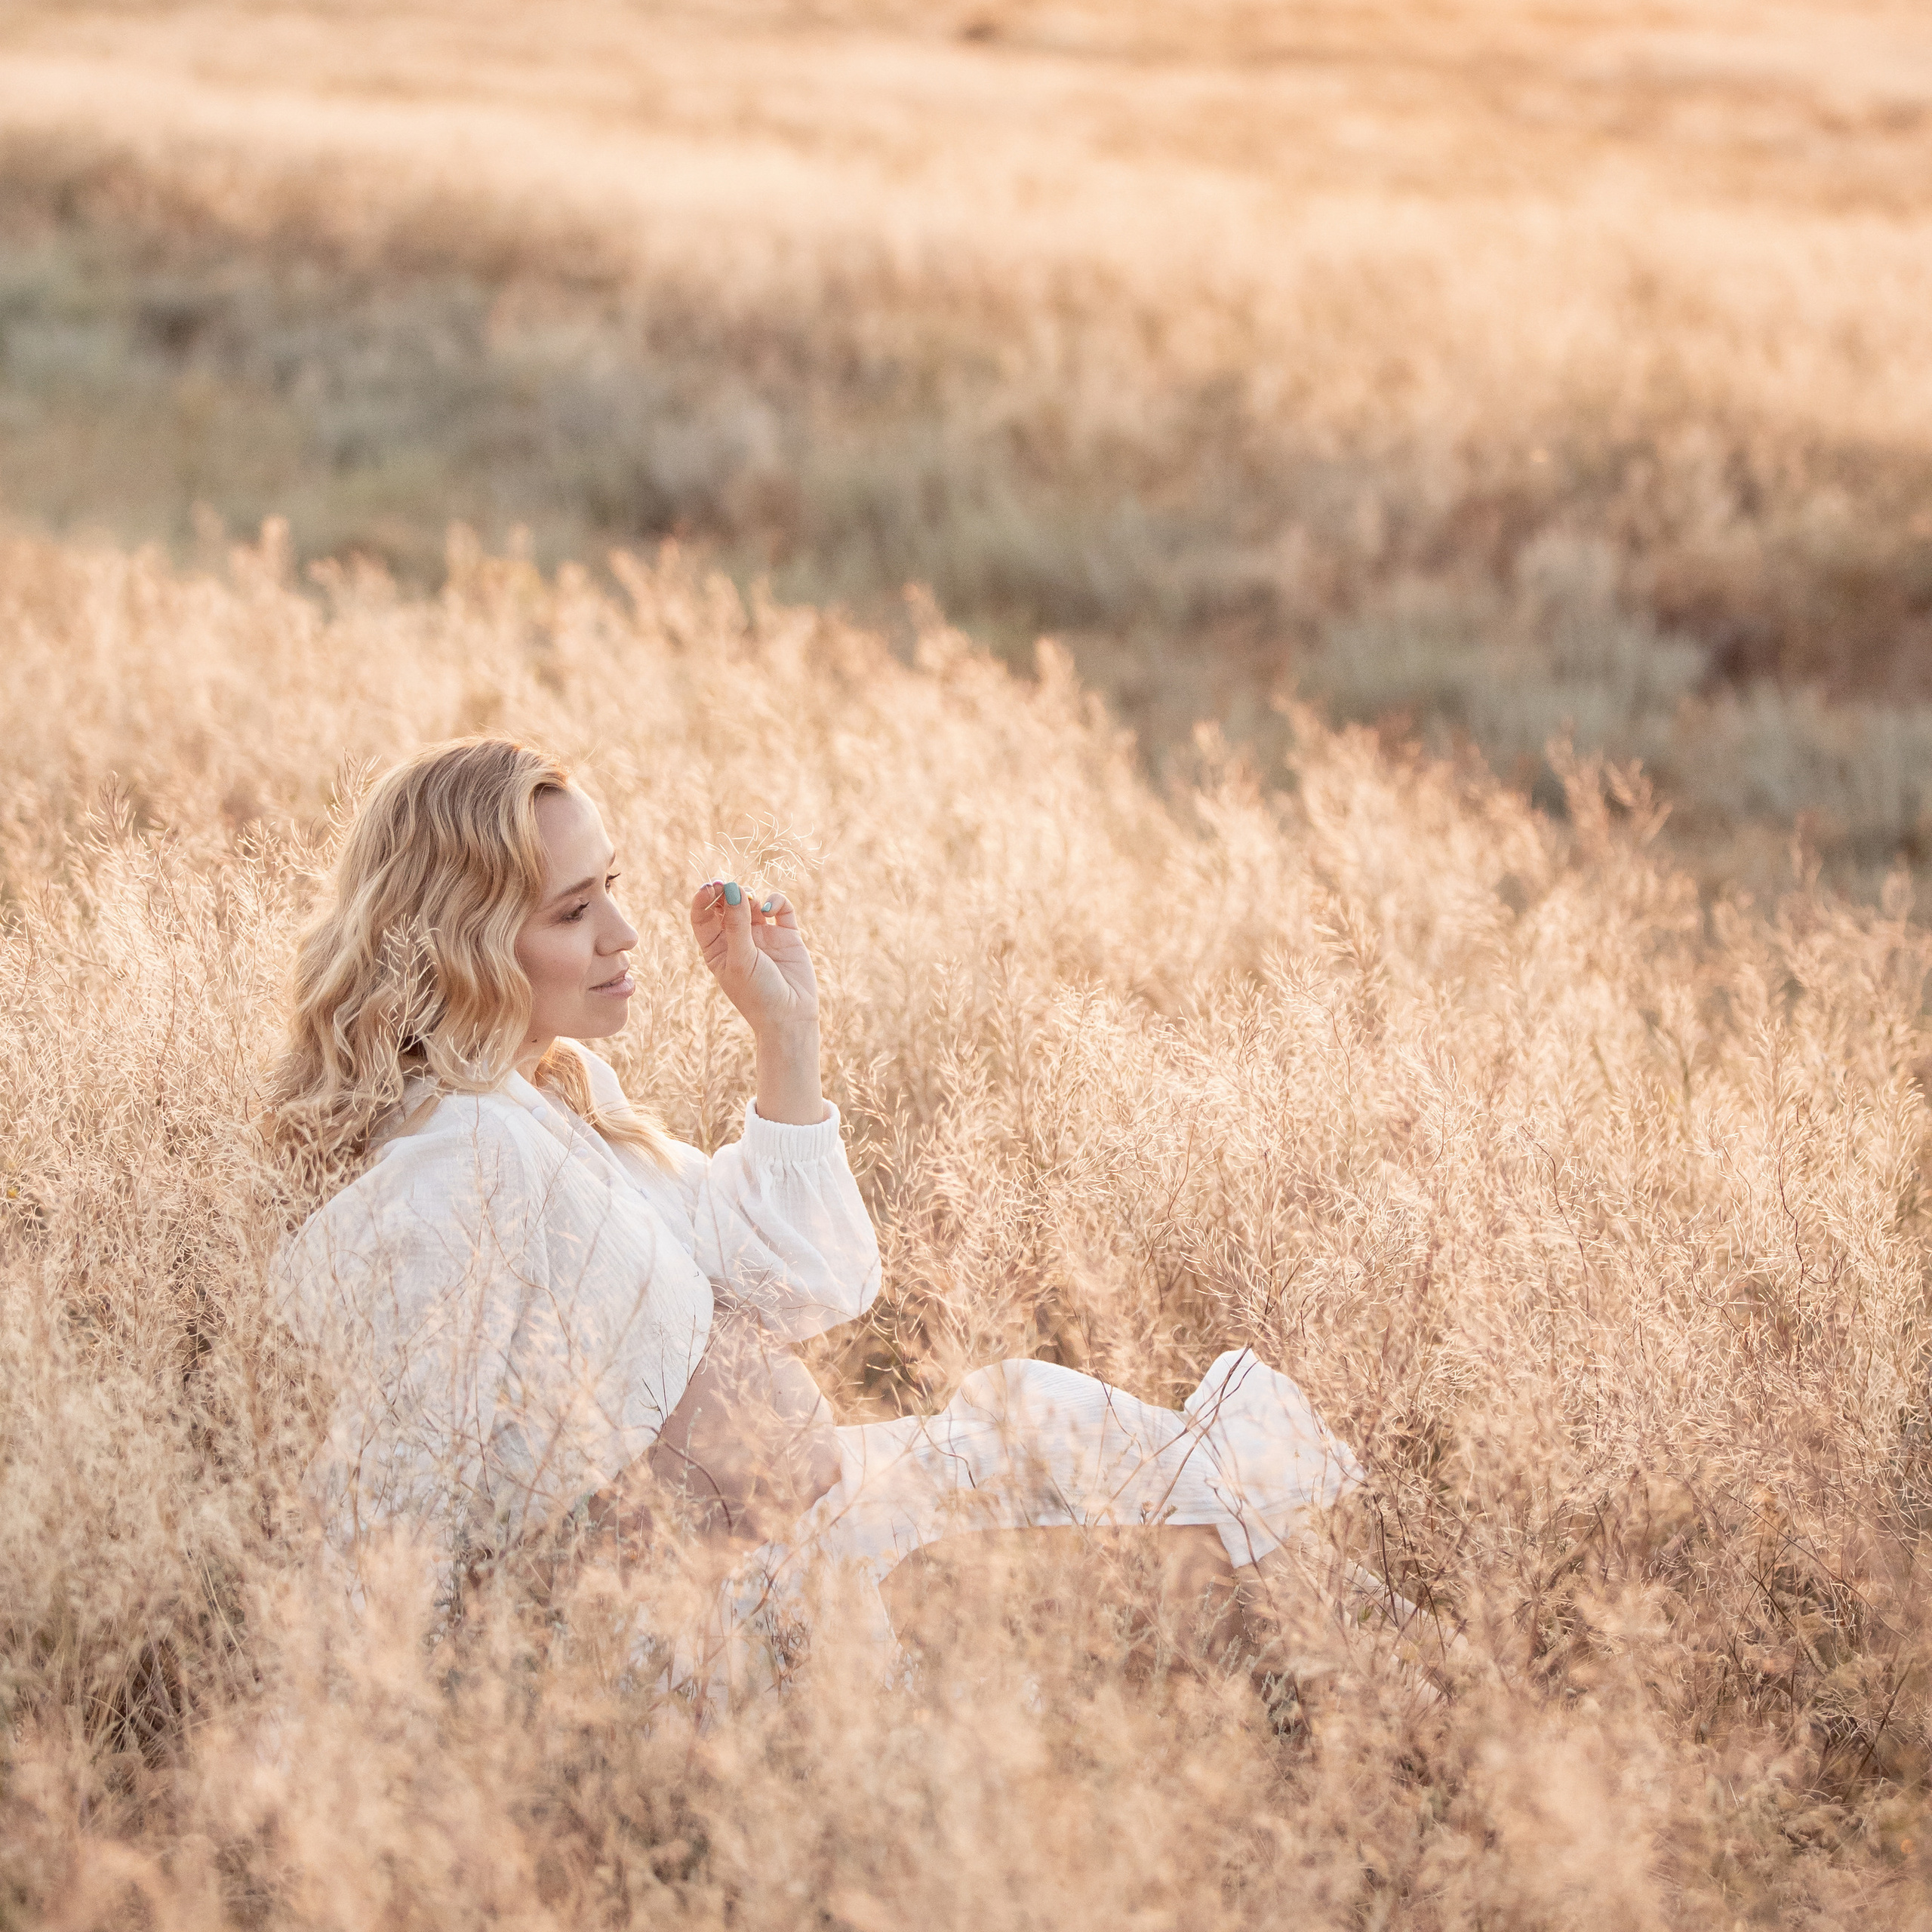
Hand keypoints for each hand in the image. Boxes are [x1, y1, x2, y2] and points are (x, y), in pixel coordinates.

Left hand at [688, 880, 819, 1039]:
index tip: (710, 887)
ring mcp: (763, 935)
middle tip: (728, 884)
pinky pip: (780, 907)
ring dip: (749, 895)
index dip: (704, 899)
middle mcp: (738, 939)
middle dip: (727, 892)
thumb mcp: (741, 959)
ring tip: (751, 900)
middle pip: (726, 905)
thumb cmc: (758, 995)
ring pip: (752, 901)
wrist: (791, 1017)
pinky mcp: (786, 934)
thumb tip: (733, 888)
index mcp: (717, 949)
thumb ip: (737, 924)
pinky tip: (770, 909)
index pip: (703, 917)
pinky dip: (775, 901)